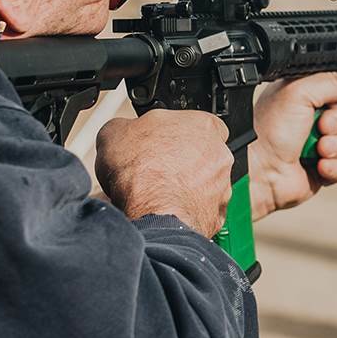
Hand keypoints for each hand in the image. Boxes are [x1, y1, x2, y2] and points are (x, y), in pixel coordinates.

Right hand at [95, 109, 232, 235]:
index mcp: (203, 125)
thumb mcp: (115, 131)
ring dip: (186, 187)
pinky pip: (201, 210)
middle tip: (157, 169)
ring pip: (204, 185)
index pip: (199, 122)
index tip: (161, 141)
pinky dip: (185, 210)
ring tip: (157, 193)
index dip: (177, 132)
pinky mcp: (215, 215)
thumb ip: (127, 126)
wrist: (152, 213)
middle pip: (203, 154)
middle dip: (182, 162)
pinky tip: (166, 210)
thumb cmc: (142, 172)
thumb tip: (122, 132)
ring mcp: (221, 186)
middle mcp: (219, 155)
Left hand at [248, 67, 336, 220]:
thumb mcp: (300, 93)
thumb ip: (332, 81)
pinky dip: (333, 167)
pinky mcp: (320, 169)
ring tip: (316, 150)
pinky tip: (317, 166)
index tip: (329, 103)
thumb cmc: (268, 131)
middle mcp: (309, 119)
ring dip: (335, 146)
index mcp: (302, 96)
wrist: (260, 171)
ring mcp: (315, 145)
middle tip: (319, 127)